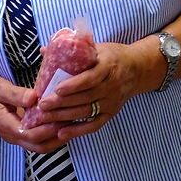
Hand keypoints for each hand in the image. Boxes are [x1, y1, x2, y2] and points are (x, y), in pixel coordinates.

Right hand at [0, 73, 62, 152]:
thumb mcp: (0, 88)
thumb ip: (16, 94)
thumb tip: (34, 98)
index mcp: (7, 126)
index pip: (30, 135)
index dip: (47, 130)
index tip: (60, 120)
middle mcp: (12, 135)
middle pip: (38, 147)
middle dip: (56, 139)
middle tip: (71, 126)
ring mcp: (16, 136)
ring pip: (39, 146)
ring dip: (55, 139)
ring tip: (70, 127)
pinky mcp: (20, 133)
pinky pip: (37, 140)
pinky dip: (50, 136)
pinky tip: (60, 125)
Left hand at [38, 40, 158, 142]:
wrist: (137, 69)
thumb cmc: (111, 56)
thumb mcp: (96, 47)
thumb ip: (72, 50)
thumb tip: (43, 51)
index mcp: (108, 66)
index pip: (91, 78)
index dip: (74, 85)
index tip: (57, 89)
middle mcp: (112, 85)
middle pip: (86, 97)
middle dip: (62, 102)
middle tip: (43, 104)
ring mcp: (112, 101)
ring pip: (87, 111)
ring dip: (65, 116)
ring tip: (45, 117)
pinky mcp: (111, 113)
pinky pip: (94, 125)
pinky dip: (78, 130)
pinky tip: (62, 133)